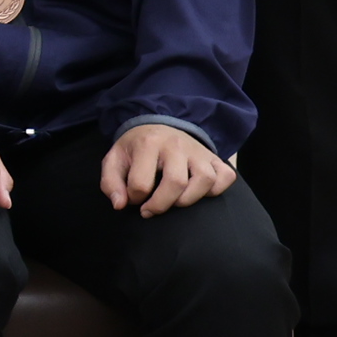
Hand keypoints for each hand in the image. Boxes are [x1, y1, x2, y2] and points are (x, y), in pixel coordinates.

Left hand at [103, 123, 235, 216]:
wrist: (155, 126)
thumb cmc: (135, 150)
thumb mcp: (114, 160)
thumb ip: (110, 183)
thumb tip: (120, 205)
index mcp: (147, 144)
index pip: (141, 182)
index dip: (135, 199)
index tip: (134, 200)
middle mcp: (176, 145)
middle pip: (176, 182)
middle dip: (161, 205)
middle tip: (151, 210)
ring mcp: (198, 151)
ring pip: (205, 180)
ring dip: (189, 199)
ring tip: (174, 201)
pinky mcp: (214, 157)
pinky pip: (225, 177)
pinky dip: (216, 190)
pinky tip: (198, 192)